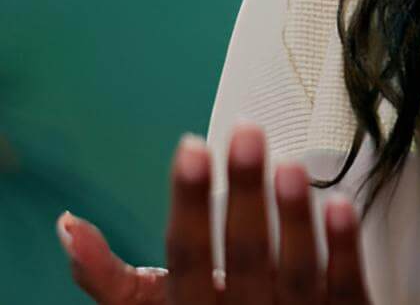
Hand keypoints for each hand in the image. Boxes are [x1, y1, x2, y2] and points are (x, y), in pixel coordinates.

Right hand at [59, 123, 372, 303]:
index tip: (192, 148)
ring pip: (296, 272)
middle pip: (245, 257)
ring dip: (293, 218)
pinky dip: (343, 248)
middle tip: (246, 134)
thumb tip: (69, 227)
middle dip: (244, 194)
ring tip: (288, 165)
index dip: (189, 204)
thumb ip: (110, 278)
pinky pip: (345, 289)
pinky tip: (339, 205)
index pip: (186, 258)